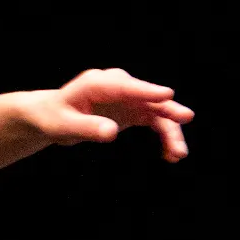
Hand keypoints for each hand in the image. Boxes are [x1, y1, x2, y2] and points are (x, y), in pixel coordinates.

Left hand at [25, 68, 194, 161]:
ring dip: (170, 131)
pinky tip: (169, 155)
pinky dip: (164, 136)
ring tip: (178, 154)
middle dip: (167, 111)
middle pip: (149, 98)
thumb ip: (86, 128)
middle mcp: (118, 87)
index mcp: (97, 84)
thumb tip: (111, 133)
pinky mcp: (134, 110)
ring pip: (158, 112)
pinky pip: (156, 122)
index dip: (146, 91)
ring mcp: (130, 98)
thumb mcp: (63, 126)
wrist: (53, 116)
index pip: (125, 87)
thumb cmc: (54, 118)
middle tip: (186, 118)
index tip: (167, 94)